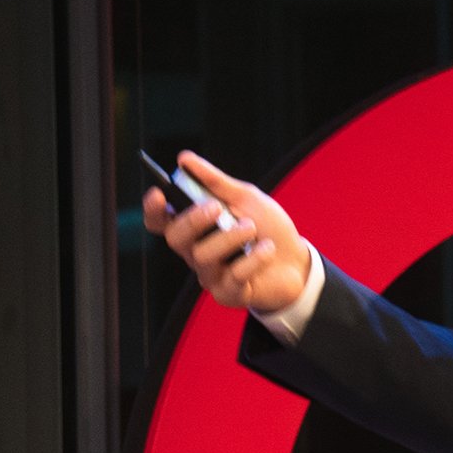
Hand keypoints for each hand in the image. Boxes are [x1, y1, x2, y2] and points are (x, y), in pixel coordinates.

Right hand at [141, 151, 310, 311]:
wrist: (299, 260)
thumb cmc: (268, 228)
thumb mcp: (246, 198)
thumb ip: (215, 182)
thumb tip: (184, 158)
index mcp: (195, 228)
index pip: (161, 222)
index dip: (153, 210)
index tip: (159, 194)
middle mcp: (196, 252)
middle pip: (176, 238)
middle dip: (193, 220)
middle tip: (216, 207)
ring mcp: (211, 275)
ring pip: (203, 256)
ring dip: (230, 237)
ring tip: (252, 228)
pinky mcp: (229, 293)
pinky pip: (233, 276)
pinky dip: (253, 258)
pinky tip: (267, 249)